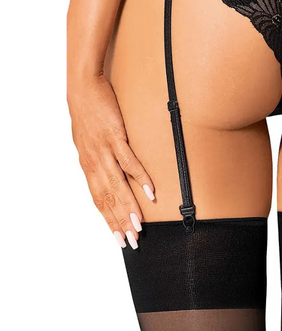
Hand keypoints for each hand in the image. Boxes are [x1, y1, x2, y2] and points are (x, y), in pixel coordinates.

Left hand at [67, 74, 154, 249]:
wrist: (82, 88)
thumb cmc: (87, 113)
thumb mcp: (88, 141)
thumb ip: (97, 159)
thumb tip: (106, 173)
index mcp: (88, 165)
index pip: (99, 200)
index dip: (109, 220)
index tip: (118, 237)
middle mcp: (94, 162)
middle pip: (108, 199)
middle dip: (120, 222)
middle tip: (132, 241)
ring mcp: (104, 150)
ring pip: (117, 185)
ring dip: (129, 207)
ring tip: (139, 225)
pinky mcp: (115, 136)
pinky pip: (129, 161)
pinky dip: (140, 178)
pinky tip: (150, 191)